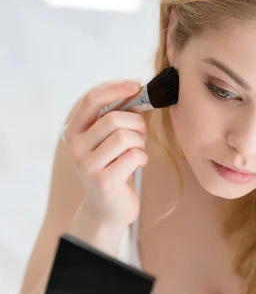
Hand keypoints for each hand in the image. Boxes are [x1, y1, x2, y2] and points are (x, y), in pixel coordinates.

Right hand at [62, 80, 147, 227]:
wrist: (107, 208)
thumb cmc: (112, 167)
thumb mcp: (106, 140)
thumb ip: (114, 116)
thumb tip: (136, 89)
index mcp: (74, 131)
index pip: (92, 99)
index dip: (116, 88)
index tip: (137, 85)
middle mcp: (75, 147)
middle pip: (113, 118)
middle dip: (137, 122)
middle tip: (142, 132)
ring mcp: (87, 165)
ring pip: (125, 137)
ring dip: (140, 141)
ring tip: (138, 150)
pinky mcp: (103, 180)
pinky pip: (133, 156)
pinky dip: (142, 157)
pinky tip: (137, 165)